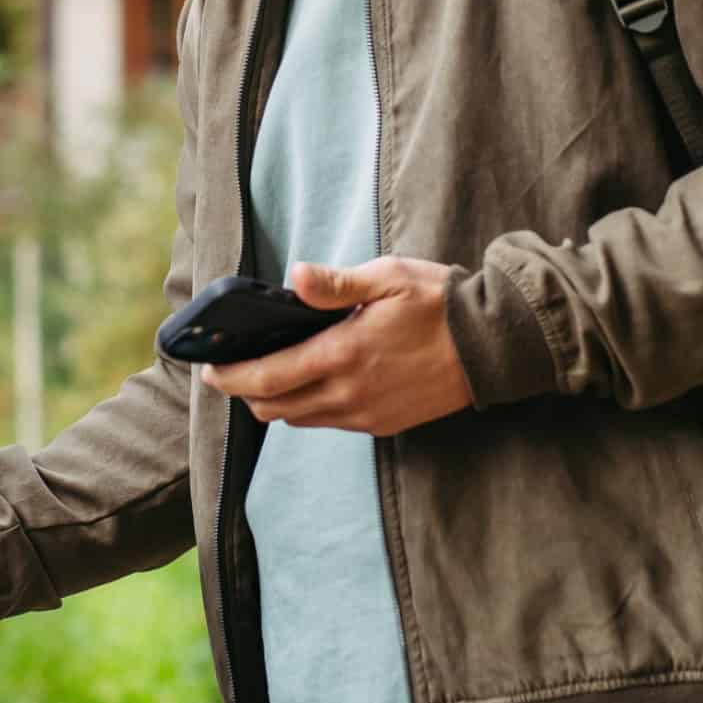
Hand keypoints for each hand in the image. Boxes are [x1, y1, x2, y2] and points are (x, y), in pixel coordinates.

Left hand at [198, 257, 475, 435]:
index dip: (229, 376)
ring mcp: (366, 415)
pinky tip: (311, 381)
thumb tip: (295, 277)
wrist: (494, 346)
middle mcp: (348, 394)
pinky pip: (328, 423)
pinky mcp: (383, 425)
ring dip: (275, 401)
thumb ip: (337, 285)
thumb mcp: (389, 278)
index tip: (208, 368)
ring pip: (298, 419)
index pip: (266, 377)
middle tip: (231, 370)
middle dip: (245, 391)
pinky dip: (308, 407)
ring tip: (267, 373)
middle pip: (273, 407)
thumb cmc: (440, 303)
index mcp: (343, 355)